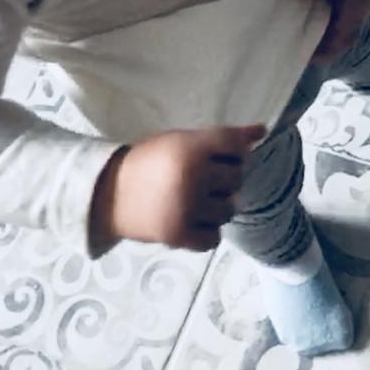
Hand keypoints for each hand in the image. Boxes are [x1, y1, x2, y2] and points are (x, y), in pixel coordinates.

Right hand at [88, 122, 264, 253]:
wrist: (107, 194)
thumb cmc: (150, 162)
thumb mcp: (182, 140)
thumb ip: (223, 138)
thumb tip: (262, 131)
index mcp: (190, 148)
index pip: (237, 146)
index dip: (235, 151)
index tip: (223, 155)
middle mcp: (191, 177)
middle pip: (237, 179)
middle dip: (225, 178)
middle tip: (204, 179)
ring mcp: (186, 208)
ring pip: (229, 210)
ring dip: (217, 207)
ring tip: (196, 200)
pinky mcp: (178, 236)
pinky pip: (214, 238)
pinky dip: (206, 231)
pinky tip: (191, 219)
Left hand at [302, 0, 369, 62]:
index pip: (343, 35)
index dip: (327, 50)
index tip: (308, 59)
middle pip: (346, 32)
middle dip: (328, 44)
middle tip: (304, 48)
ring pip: (346, 18)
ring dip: (330, 27)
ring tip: (308, 30)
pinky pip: (347, 5)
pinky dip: (333, 13)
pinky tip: (318, 6)